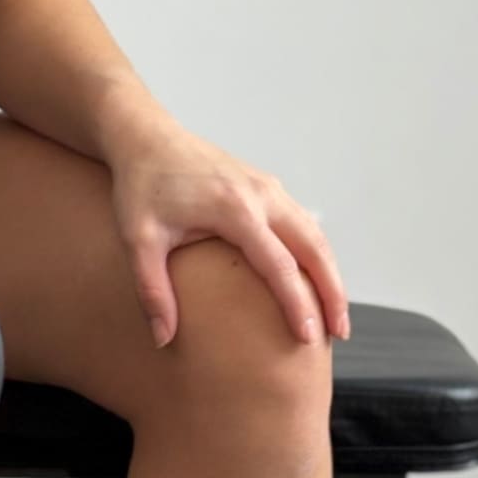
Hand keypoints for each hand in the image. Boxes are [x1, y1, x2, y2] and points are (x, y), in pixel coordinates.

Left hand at [108, 122, 349, 348]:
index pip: (279, 265)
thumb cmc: (140, 187)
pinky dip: (316, 252)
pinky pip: (302, 222)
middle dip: (332, 293)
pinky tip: (315, 278)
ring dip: (330, 272)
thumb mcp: (138, 239)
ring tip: (335, 314)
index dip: (298, 304)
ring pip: (315, 234)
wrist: (146, 138)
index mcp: (234, 209)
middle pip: (314, 248)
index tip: (309, 338)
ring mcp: (268, 187)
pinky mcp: (266, 185)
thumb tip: (162, 338)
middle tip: (339, 333)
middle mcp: (261, 195)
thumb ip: (152, 290)